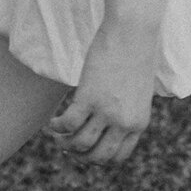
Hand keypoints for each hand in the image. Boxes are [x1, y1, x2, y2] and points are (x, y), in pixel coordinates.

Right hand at [47, 19, 155, 163]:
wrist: (132, 32)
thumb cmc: (135, 53)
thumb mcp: (137, 91)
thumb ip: (127, 109)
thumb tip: (108, 119)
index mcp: (138, 123)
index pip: (117, 156)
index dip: (99, 158)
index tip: (87, 150)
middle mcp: (123, 123)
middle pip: (98, 156)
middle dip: (81, 156)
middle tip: (69, 147)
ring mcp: (106, 111)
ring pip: (81, 143)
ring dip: (66, 144)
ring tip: (57, 136)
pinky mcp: (89, 96)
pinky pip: (68, 123)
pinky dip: (57, 127)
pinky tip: (51, 123)